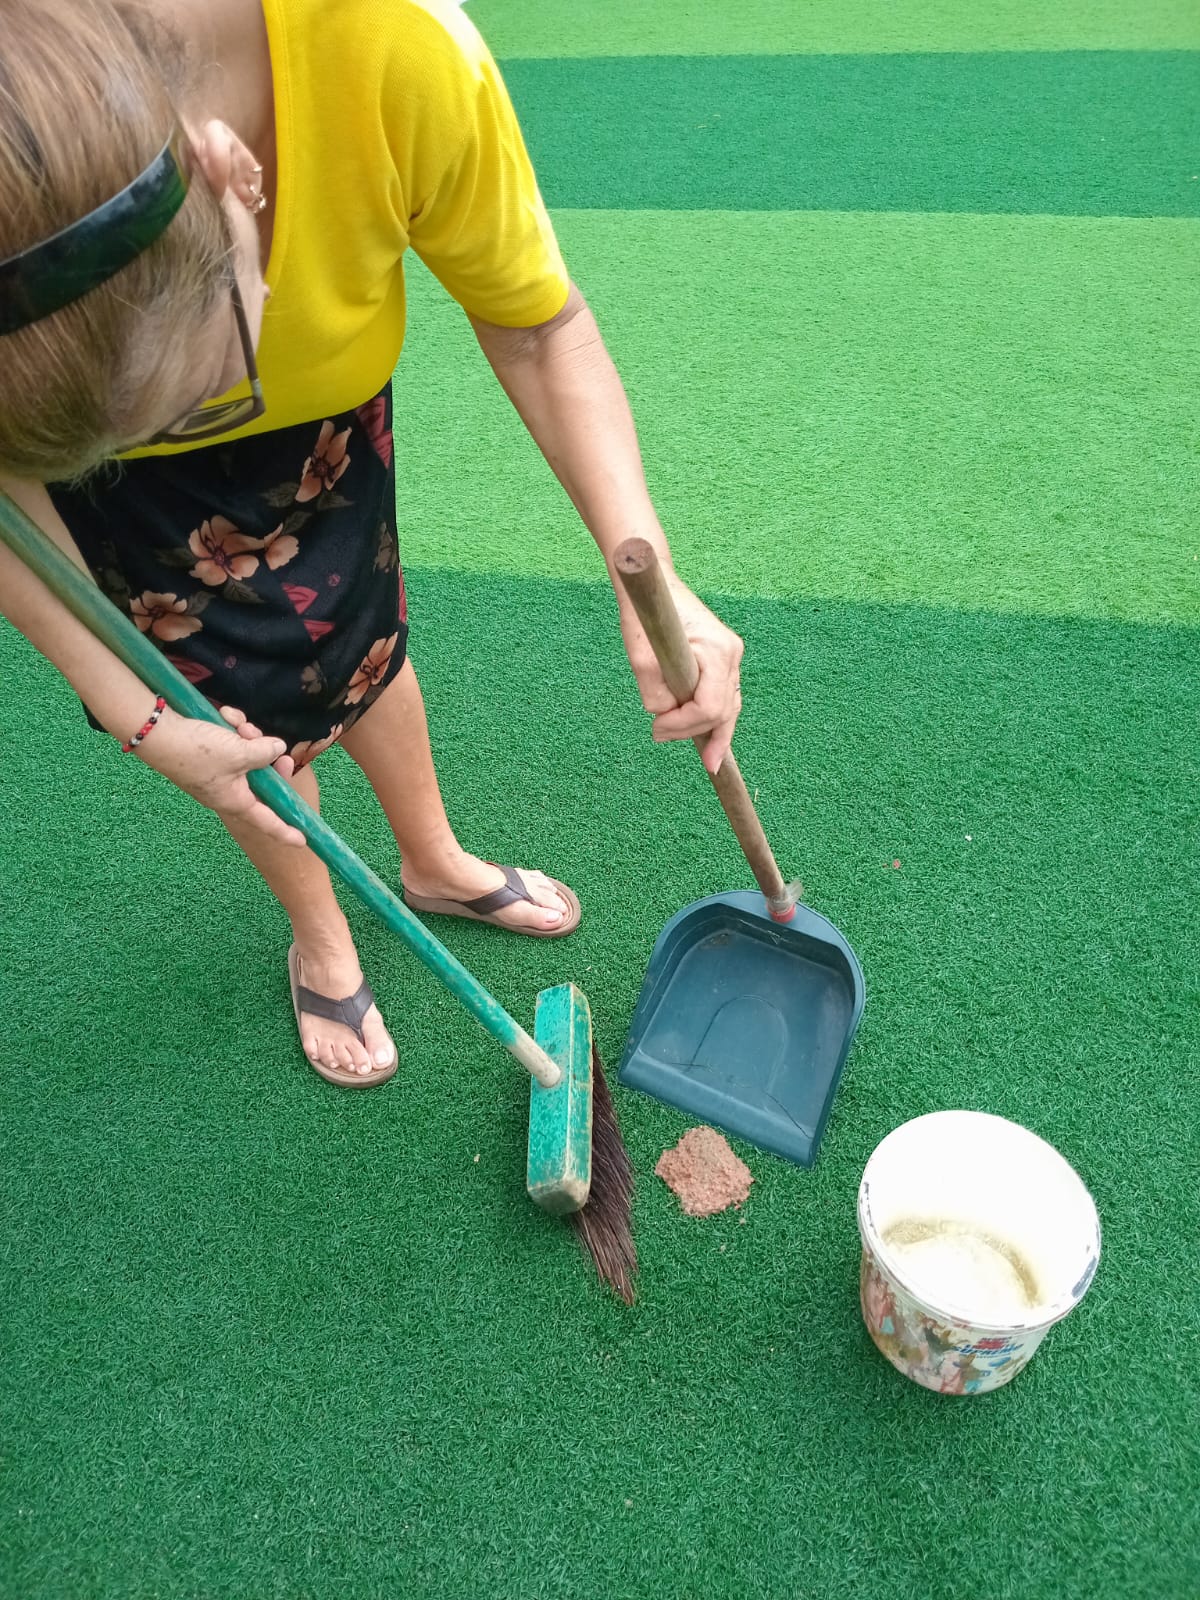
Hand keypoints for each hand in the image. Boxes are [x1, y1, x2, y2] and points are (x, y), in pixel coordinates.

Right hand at [137, 704, 305, 847]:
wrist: (157, 732)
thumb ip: (264, 753)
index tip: (303, 840)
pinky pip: (230, 744)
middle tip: (260, 738)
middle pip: (262, 776)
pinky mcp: (208, 755)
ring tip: (236, 723)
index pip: (267, 819)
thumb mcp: (238, 752)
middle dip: (264, 752)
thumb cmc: (198, 751)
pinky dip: (231, 729)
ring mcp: (217, 773)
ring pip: (247, 755)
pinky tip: (225, 716)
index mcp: (235, 800)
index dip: (285, 829)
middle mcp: (227, 790)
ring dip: (246, 736)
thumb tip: (278, 750)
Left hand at [620, 575, 743, 773]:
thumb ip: (654, 692)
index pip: (710, 707)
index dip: (684, 727)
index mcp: (717, 650)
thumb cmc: (646, 614)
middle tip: (660, 737)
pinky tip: (711, 739)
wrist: (657, 585)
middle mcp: (731, 654)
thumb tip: (663, 717)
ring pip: (729, 706)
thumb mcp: (640, 657)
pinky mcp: (724, 659)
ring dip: (710, 730)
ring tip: (704, 755)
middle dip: (698, 734)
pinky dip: (714, 716)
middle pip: (725, 711)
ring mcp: (732, 656)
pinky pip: (724, 696)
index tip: (655, 729)